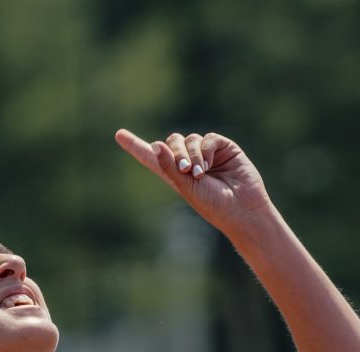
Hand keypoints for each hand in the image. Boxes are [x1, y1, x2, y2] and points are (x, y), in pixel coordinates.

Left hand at [115, 129, 270, 234]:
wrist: (241, 208)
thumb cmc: (212, 205)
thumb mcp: (185, 188)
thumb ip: (169, 167)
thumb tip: (155, 143)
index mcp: (174, 175)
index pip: (151, 157)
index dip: (135, 146)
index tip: (119, 134)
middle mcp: (188, 161)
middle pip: (171, 142)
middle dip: (174, 152)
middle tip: (184, 170)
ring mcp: (206, 153)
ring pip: (189, 139)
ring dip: (191, 155)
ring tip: (199, 173)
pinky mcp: (223, 147)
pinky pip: (208, 139)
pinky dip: (206, 150)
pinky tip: (209, 165)